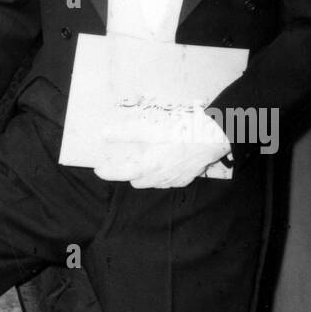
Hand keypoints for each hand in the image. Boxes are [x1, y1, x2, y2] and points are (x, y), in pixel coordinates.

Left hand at [94, 107, 229, 187]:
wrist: (211, 140)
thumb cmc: (181, 133)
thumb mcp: (150, 129)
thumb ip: (126, 133)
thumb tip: (106, 134)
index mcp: (147, 166)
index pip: (120, 174)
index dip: (107, 172)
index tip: (99, 169)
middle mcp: (158, 178)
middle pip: (136, 180)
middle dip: (130, 172)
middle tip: (128, 159)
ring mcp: (172, 181)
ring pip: (152, 182)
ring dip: (146, 173)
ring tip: (149, 158)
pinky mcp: (184, 180)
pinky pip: (167, 180)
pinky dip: (162, 173)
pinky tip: (167, 161)